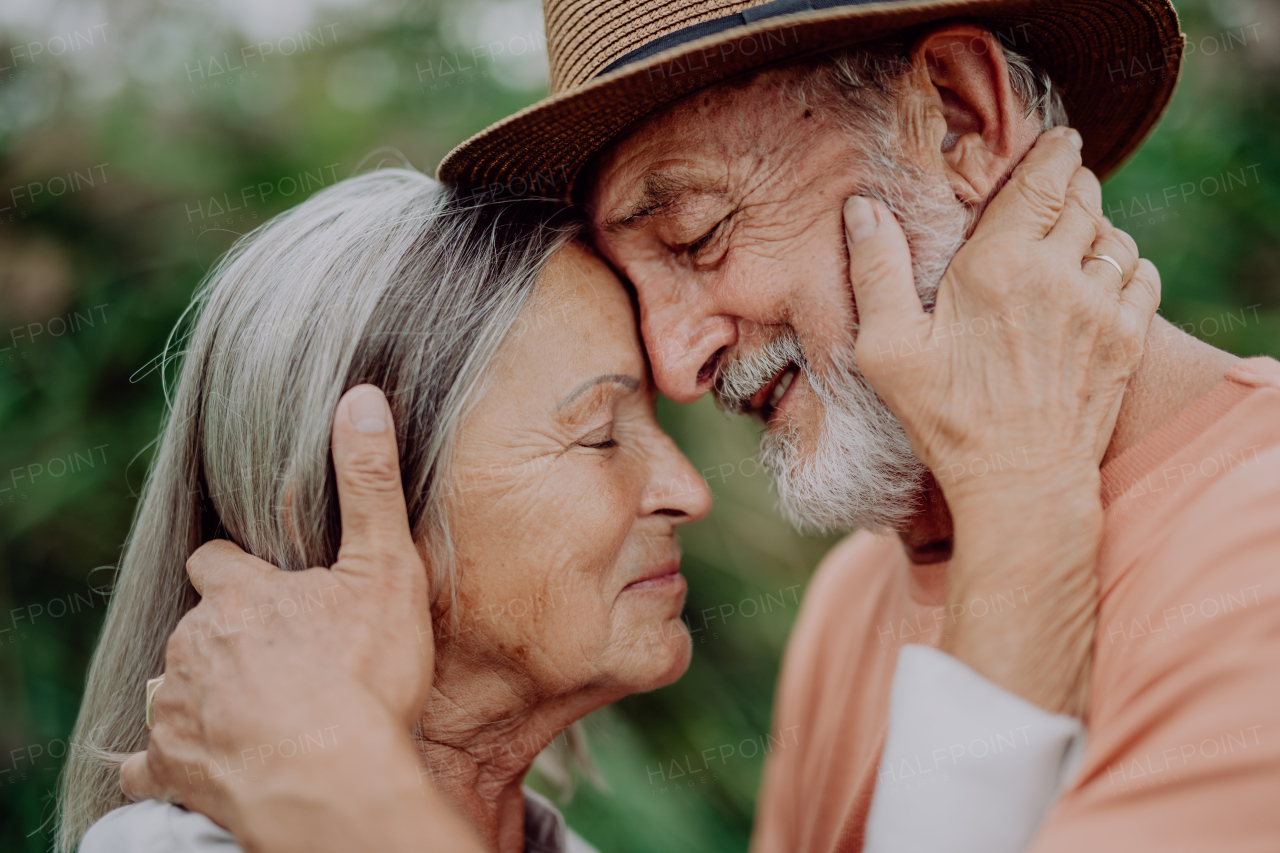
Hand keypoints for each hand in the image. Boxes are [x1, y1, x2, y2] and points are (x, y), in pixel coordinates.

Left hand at [119, 386, 475, 850]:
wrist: (332, 782)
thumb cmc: (364, 676)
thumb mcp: (385, 569)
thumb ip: (369, 483)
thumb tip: (360, 396)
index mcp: (239, 593)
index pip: (216, 563)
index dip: (239, 573)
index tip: (265, 586)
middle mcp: (195, 642)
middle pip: (197, 628)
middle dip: (228, 638)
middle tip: (280, 660)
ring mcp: (178, 707)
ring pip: (175, 688)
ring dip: (203, 694)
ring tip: (254, 713)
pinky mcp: (172, 768)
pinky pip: (149, 764)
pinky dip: (167, 764)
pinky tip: (196, 765)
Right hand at [845, 126, 1157, 489]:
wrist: (1019, 482)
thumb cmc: (946, 418)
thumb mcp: (887, 349)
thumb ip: (876, 270)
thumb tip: (863, 208)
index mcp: (999, 265)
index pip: (1043, 179)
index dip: (1054, 151)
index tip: (1057, 141)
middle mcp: (1059, 274)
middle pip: (1084, 198)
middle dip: (1072, 183)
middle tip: (1057, 183)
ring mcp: (1101, 307)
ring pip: (1116, 234)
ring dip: (1097, 225)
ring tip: (1075, 232)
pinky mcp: (1127, 339)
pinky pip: (1141, 274)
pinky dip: (1125, 263)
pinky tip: (1101, 275)